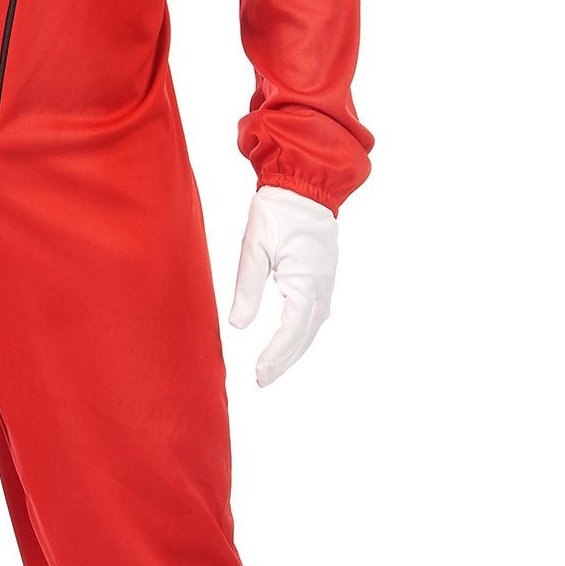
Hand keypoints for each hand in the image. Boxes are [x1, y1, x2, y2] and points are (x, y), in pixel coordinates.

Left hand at [227, 185, 339, 385]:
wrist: (304, 186)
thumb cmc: (277, 213)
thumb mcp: (254, 248)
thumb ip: (247, 289)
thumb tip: (238, 325)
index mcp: (305, 282)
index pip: (291, 331)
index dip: (275, 356)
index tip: (258, 374)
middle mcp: (321, 287)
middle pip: (304, 336)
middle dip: (284, 360)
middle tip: (262, 380)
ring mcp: (326, 283)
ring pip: (312, 327)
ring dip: (294, 349)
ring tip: (273, 368)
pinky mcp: (324, 277)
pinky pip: (316, 314)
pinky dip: (302, 332)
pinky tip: (290, 341)